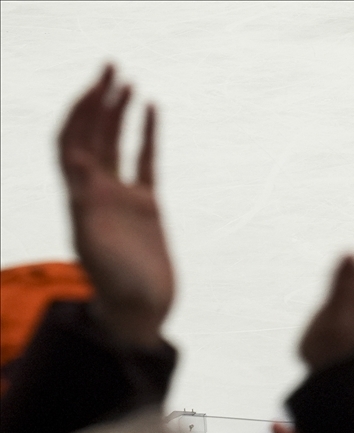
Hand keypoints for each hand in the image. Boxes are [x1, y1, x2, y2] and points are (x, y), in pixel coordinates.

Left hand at [59, 65, 171, 347]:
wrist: (139, 315)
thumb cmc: (120, 292)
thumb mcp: (99, 251)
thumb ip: (88, 211)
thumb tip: (80, 172)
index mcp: (81, 200)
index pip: (71, 143)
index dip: (79, 113)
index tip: (95, 87)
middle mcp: (96, 194)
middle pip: (89, 135)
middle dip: (96, 100)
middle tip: (110, 66)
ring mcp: (121, 199)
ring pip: (114, 144)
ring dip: (117, 112)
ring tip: (127, 81)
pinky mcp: (147, 208)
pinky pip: (145, 163)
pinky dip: (147, 136)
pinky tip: (152, 111)